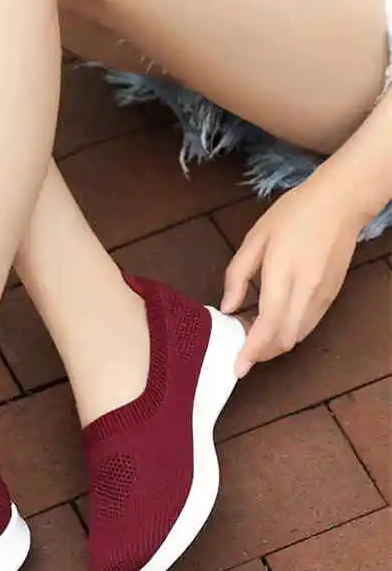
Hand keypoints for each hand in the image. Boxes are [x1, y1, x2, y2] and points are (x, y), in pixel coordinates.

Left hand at [220, 178, 361, 377]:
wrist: (341, 202)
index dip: (252, 350)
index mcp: (284, 273)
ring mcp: (322, 296)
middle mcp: (307, 290)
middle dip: (260, 353)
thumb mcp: (255, 238)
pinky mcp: (331, 297)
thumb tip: (228, 308)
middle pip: (285, 339)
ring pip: (297, 336)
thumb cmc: (293, 215)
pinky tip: (272, 323)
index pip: (268, 323)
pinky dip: (287, 333)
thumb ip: (237, 276)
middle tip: (238, 347)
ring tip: (251, 334)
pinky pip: (307, 326)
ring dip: (273, 345)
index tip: (237, 368)